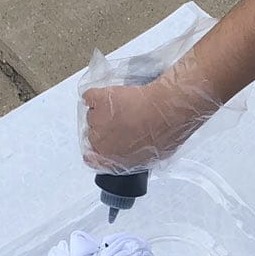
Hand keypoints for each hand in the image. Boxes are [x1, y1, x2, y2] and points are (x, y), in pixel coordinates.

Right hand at [81, 73, 216, 170]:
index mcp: (112, 160)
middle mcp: (99, 142)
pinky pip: (89, 97)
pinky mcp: (99, 99)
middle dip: (105, 129)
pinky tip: (108, 95)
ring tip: (121, 106)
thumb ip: (137, 157)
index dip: (98, 150)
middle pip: (93, 135)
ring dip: (103, 111)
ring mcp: (97, 120)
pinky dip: (96, 96)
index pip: (93, 160)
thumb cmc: (165, 133)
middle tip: (120, 121)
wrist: (166, 111)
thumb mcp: (154, 156)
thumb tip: (137, 152)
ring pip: (92, 115)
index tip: (105, 144)